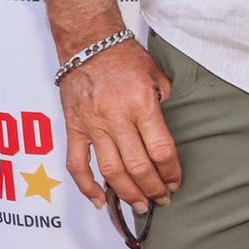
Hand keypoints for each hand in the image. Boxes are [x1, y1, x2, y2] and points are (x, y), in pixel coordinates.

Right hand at [59, 39, 181, 210]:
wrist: (87, 42)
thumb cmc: (123, 57)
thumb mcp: (155, 76)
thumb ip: (162, 105)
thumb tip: (164, 133)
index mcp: (141, 104)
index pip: (161, 150)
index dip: (171, 172)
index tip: (175, 181)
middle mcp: (116, 117)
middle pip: (138, 166)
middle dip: (153, 188)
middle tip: (162, 198)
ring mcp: (92, 125)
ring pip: (111, 171)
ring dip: (128, 193)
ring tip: (140, 206)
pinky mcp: (73, 128)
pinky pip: (77, 165)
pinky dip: (87, 187)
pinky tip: (100, 200)